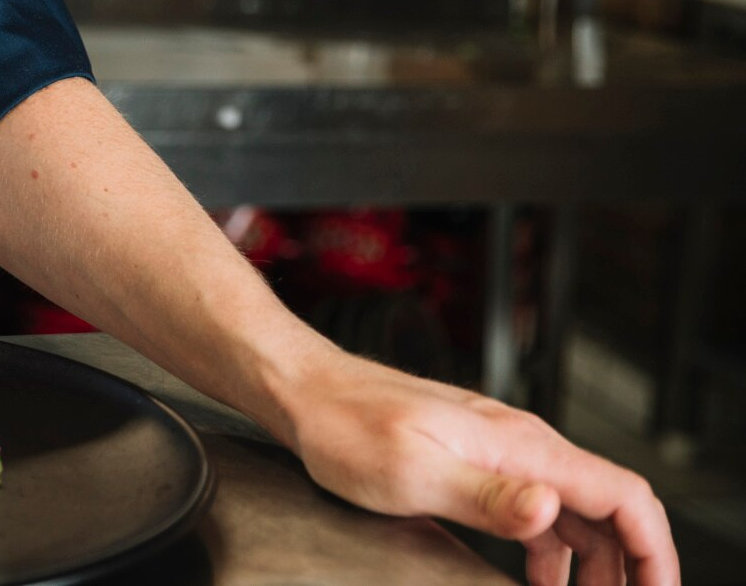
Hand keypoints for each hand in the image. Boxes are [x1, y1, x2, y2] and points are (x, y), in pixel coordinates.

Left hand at [283, 349, 677, 584]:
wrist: (304, 391)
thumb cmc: (345, 424)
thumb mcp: (412, 471)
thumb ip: (487, 496)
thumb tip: (549, 511)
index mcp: (520, 444)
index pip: (623, 494)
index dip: (654, 551)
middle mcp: (520, 443)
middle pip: (610, 508)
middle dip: (629, 565)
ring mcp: (499, 450)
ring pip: (575, 512)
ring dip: (592, 563)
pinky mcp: (474, 460)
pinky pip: (535, 509)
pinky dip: (551, 550)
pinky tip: (539, 578)